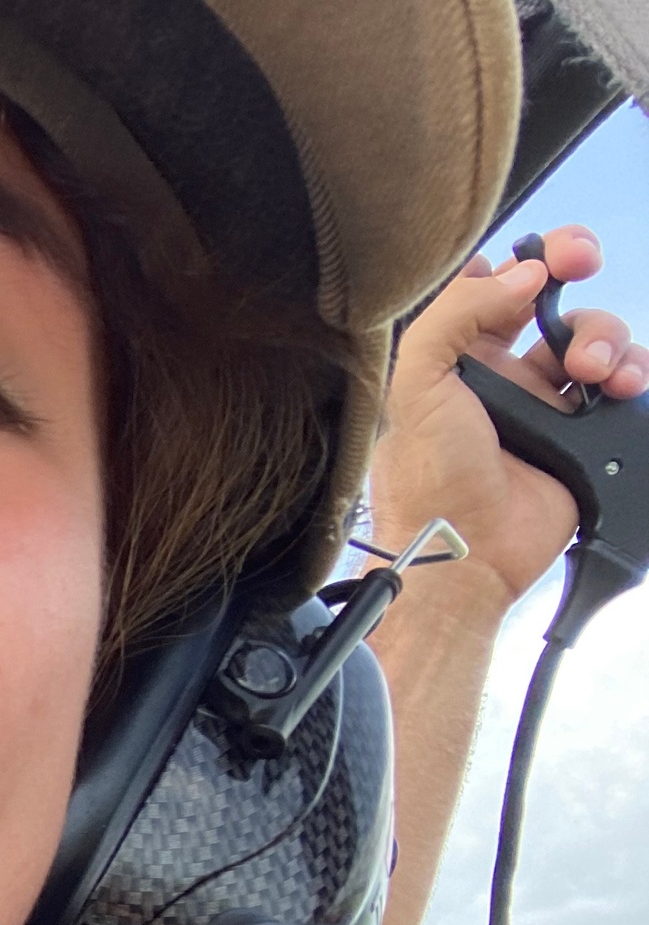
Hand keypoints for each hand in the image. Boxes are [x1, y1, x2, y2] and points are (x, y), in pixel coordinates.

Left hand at [372, 224, 648, 613]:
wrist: (469, 551)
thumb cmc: (430, 476)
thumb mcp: (417, 385)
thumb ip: (456, 316)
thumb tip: (523, 273)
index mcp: (454, 359)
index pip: (489, 288)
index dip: (517, 260)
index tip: (539, 253)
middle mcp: (502, 374)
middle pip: (552, 297)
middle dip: (573, 266)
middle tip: (583, 259)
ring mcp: (547, 402)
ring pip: (594, 337)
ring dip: (603, 335)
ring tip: (590, 370)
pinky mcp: (585, 433)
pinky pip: (623, 385)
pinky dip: (633, 372)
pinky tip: (620, 386)